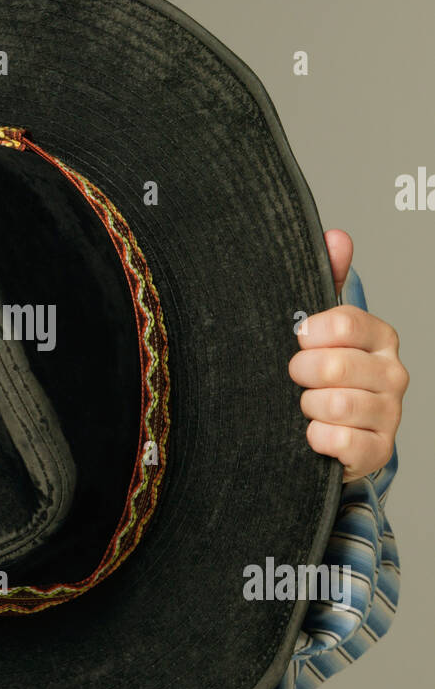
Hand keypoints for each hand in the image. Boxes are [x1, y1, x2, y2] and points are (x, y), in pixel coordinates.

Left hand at [288, 229, 408, 482]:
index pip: (344, 323)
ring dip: (307, 408)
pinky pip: (339, 441)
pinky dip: (316, 438)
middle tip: (296, 378)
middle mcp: (393, 374)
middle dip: (301, 373)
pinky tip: (312, 434)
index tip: (298, 340)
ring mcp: (389, 414)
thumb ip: (327, 280)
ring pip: (334, 405)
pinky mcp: (377, 451)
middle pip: (334, 366)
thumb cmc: (324, 376)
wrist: (329, 434)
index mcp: (380, 337)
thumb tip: (336, 237)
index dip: (310, 334)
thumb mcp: (322, 329)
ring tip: (305, 406)